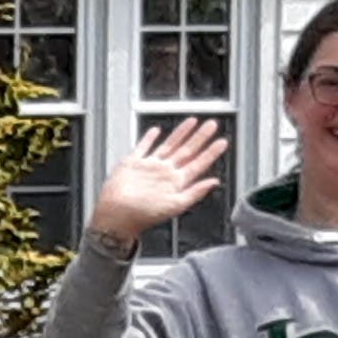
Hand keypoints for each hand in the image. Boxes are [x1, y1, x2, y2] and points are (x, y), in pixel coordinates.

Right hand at [87, 117, 229, 249]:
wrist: (115, 216)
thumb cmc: (142, 215)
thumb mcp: (175, 205)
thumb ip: (196, 193)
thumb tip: (215, 182)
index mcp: (176, 183)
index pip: (198, 164)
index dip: (211, 152)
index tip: (221, 142)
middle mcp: (165, 173)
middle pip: (187, 151)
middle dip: (200, 138)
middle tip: (212, 125)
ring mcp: (149, 167)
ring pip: (169, 145)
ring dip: (181, 133)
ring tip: (192, 122)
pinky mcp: (132, 164)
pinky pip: (143, 148)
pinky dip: (149, 138)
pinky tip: (156, 131)